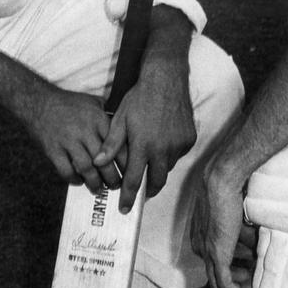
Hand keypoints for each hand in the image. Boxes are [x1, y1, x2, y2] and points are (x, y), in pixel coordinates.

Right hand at [28, 87, 119, 191]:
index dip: (125, 163)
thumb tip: (123, 128)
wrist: (38, 102)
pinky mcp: (53, 149)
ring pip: (86, 168)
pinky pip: (66, 170)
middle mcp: (85, 130)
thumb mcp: (93, 102)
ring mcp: (68, 141)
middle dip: (112, 178)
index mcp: (98, 119)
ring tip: (99, 189)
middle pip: (104, 161)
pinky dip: (74, 179)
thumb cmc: (68, 103)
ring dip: (94, 182)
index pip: (117, 145)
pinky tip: (79, 181)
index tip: (129, 172)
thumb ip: (108, 115)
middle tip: (115, 185)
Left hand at [93, 54, 196, 211]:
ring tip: (150, 158)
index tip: (124, 209)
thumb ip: (111, 144)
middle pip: (157, 181)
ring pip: (168, 167)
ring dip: (158, 168)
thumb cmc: (140, 97)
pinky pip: (178, 154)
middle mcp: (164, 149)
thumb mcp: (120, 118)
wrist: (166, 78)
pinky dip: (169, 153)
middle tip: (141, 192)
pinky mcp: (189, 138)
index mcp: (144, 145)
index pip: (135, 180)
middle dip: (148, 190)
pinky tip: (162, 141)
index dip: (129, 197)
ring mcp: (179, 144)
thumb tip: (97, 163)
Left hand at [191, 162, 254, 287]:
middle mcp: (199, 245)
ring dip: (239, 283)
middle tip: (253, 271)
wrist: (220, 180)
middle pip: (215, 271)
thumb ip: (237, 225)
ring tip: (255, 279)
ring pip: (219, 282)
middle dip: (237, 273)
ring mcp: (207, 252)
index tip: (248, 259)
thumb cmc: (225, 187)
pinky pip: (226, 284)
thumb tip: (252, 236)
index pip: (212, 258)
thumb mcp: (230, 211)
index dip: (232, 261)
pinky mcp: (217, 256)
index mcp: (199, 234)